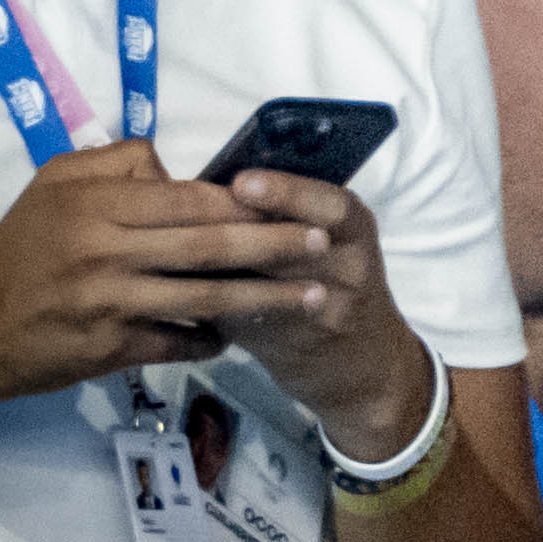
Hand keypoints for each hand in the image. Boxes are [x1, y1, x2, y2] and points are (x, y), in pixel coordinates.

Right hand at [0, 144, 415, 430]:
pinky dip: (213, 339)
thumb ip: (118, 162)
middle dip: (272, 246)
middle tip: (322, 244)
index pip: (188, 199)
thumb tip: (178, 165)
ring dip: (261, 299)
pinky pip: (175, 342)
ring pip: (201, 299)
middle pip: (206, 246)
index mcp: (97, 205)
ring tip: (310, 296)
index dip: (245, 203)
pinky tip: (245, 334)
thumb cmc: (16, 250)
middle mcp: (105, 253)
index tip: (293, 200)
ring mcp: (109, 306)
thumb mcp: (53, 183)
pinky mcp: (108, 351)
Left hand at [208, 170, 435, 452]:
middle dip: (244, 231)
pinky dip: (219, 310)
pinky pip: (253, 324)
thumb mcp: (332, 239)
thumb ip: (285, 214)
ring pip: (271, 289)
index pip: (330, 204)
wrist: (363, 360)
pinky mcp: (300, 347)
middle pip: (298, 246)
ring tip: (179, 253)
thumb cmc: (334, 280)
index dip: (287, 192)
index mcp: (356, 228)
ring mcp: (329, 311)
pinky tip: (187, 297)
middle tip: (194, 216)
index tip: (240, 181)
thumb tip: (211, 185)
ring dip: (224, 272)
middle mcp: (352, 267)